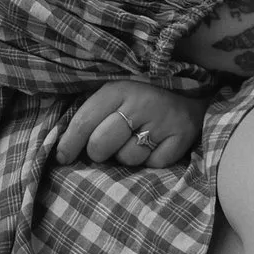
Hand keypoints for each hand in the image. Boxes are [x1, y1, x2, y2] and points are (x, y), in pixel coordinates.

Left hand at [53, 79, 204, 172]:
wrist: (192, 96)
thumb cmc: (142, 100)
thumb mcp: (116, 95)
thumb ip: (92, 114)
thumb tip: (62, 147)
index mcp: (118, 89)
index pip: (84, 121)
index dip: (69, 144)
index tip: (63, 157)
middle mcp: (140, 103)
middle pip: (101, 145)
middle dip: (98, 152)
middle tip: (106, 148)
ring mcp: (162, 122)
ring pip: (127, 158)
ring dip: (127, 156)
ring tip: (136, 141)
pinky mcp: (180, 139)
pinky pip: (153, 165)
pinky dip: (151, 161)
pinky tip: (156, 145)